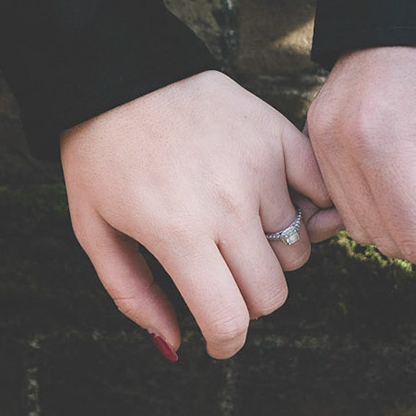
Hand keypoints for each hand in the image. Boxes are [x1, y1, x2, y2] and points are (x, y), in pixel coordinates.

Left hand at [61, 70, 340, 357]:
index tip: (219, 341)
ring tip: (236, 229)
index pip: (229, 318)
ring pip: (297, 250)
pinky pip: (321, 195)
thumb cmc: (100, 154)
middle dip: (245, 301)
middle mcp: (227, 204)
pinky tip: (273, 203)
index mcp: (177, 233)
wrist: (119, 70)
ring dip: (271, 254)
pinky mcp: (280, 136)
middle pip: (272, 293)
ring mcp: (260, 167)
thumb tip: (173, 345)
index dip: (226, 343)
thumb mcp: (94, 230)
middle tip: (218, 279)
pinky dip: (306, 209)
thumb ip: (132, 295)